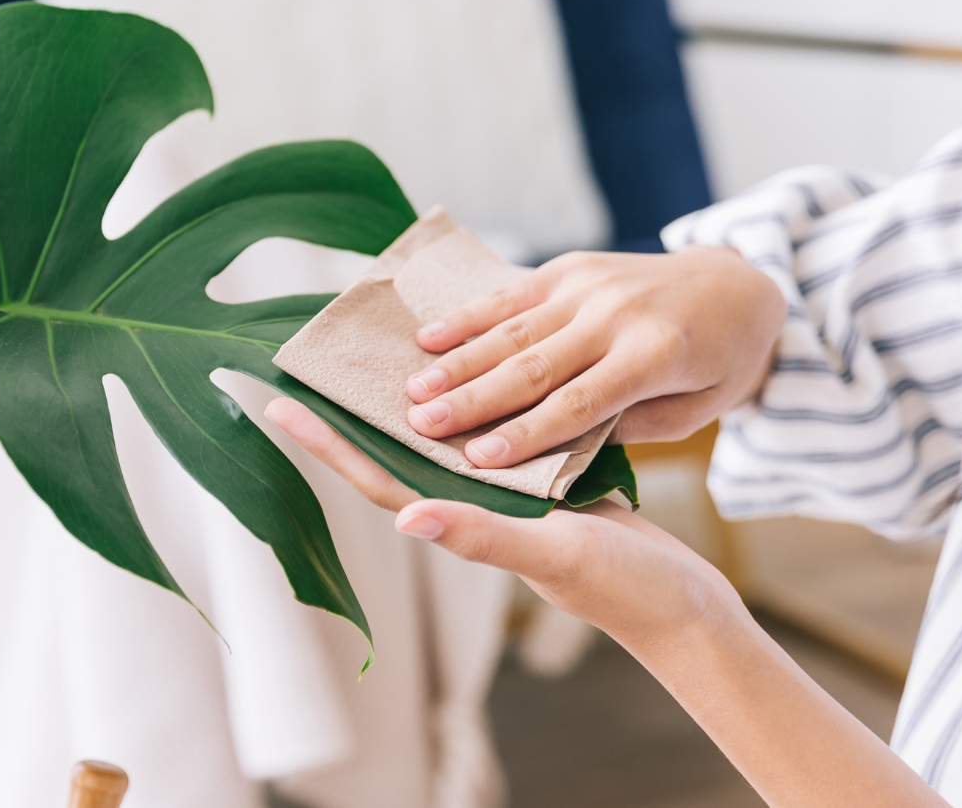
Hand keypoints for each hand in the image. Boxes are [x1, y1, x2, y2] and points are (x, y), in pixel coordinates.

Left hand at [263, 398, 949, 807]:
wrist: (683, 605)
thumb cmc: (622, 589)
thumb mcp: (554, 554)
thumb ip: (482, 538)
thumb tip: (408, 518)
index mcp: (459, 522)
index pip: (375, 478)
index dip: (326, 445)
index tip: (278, 405)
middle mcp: (468, 508)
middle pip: (392, 453)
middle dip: (348, 415)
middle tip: (308, 365)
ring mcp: (501, 497)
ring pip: (437, 441)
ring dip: (400, 404)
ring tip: (369, 355)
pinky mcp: (536, 484)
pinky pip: (486, 436)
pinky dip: (466, 403)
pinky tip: (463, 372)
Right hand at [403, 246, 784, 467]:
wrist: (739, 283)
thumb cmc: (718, 362)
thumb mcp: (695, 409)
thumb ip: (628, 424)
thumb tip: (558, 445)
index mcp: (656, 356)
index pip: (579, 404)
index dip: (527, 433)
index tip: (478, 460)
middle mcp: (616, 315)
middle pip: (533, 366)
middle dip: (472, 399)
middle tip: (421, 425)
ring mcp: (590, 286)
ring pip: (513, 330)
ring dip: (458, 362)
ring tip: (412, 389)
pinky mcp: (571, 268)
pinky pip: (512, 295)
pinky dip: (468, 316)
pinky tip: (427, 337)